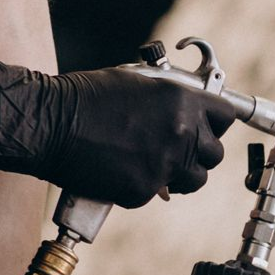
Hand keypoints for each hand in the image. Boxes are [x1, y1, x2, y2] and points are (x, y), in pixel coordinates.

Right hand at [0, 54, 235, 207]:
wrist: (50, 124)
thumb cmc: (86, 96)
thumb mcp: (136, 82)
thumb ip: (169, 97)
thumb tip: (189, 108)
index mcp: (181, 101)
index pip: (225, 116)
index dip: (215, 121)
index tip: (207, 126)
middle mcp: (180, 134)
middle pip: (215, 153)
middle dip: (200, 152)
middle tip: (179, 149)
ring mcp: (165, 165)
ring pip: (195, 180)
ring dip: (181, 174)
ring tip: (157, 163)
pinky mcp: (145, 190)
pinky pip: (160, 192)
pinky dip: (147, 185)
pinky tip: (126, 170)